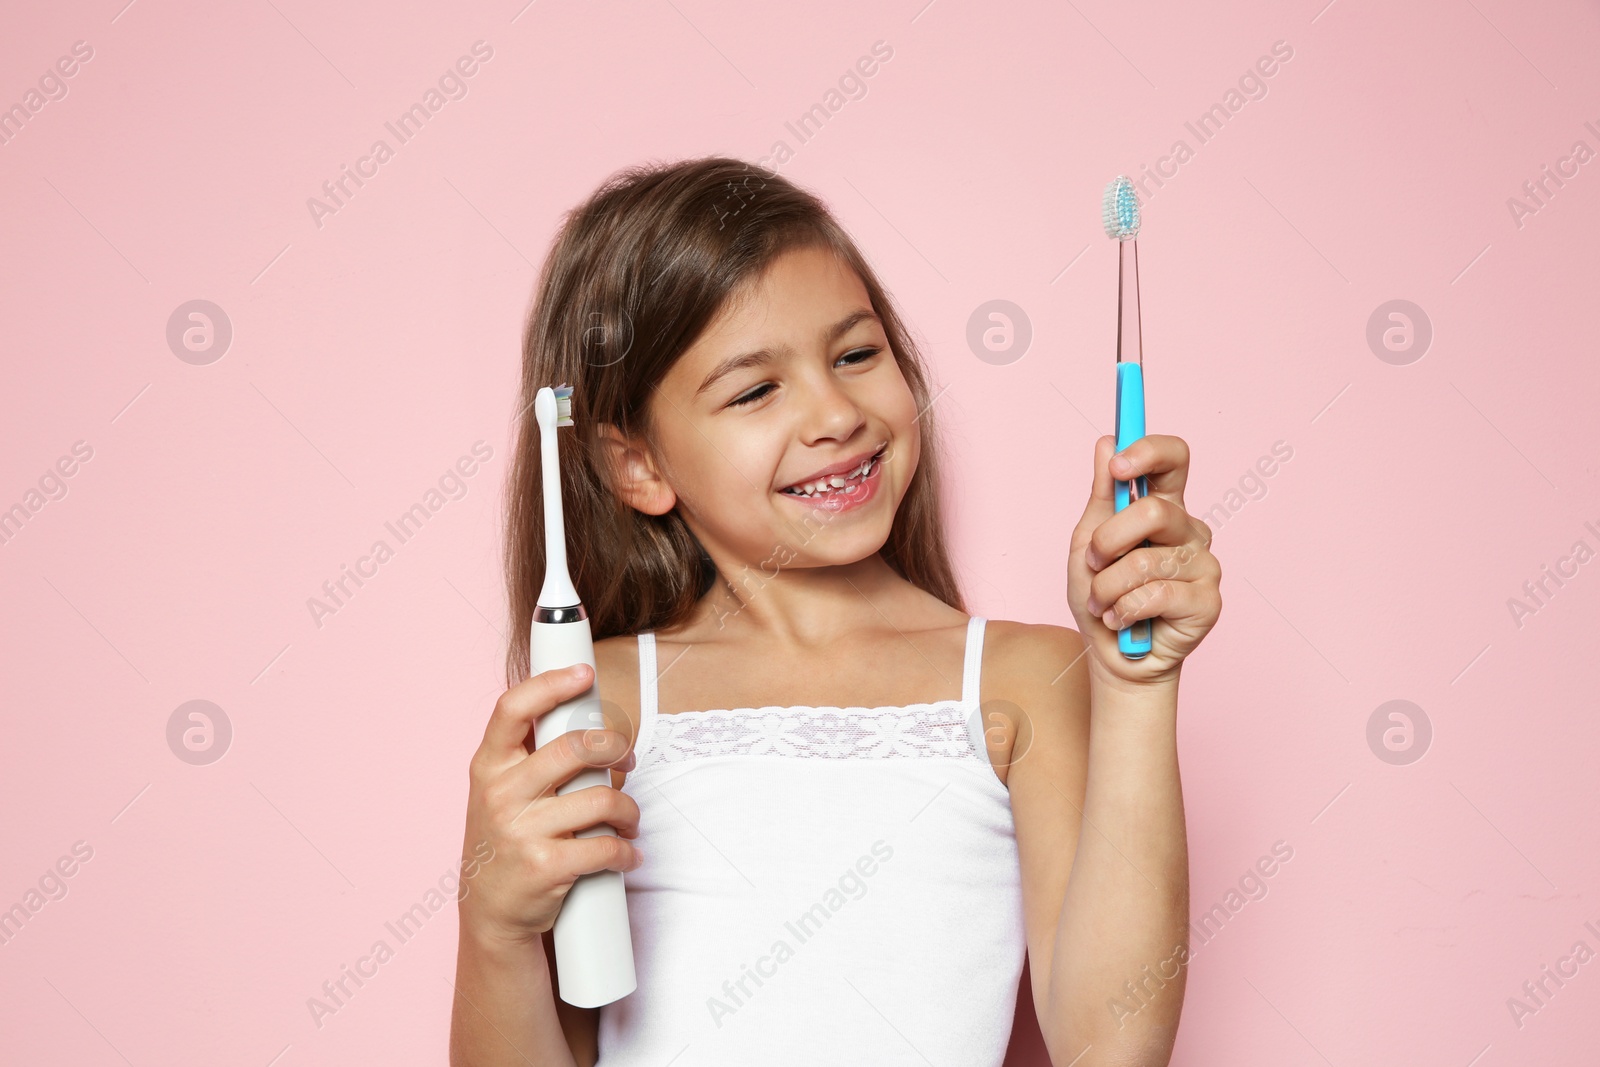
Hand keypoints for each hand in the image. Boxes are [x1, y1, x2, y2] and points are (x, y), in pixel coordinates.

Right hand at [458, 663, 642, 947]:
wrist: (490, 912)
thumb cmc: (506, 840)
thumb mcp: (499, 791)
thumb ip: (530, 755)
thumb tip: (590, 720)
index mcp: (488, 767)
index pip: (512, 709)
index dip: (550, 684)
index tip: (583, 674)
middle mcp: (499, 794)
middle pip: (573, 747)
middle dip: (615, 747)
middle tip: (628, 757)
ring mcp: (520, 831)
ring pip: (601, 798)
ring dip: (628, 809)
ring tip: (629, 818)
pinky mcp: (545, 867)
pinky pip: (605, 846)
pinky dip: (626, 850)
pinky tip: (627, 852)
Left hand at [1067, 434, 1221, 688]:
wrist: (1111, 656)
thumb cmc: (1101, 597)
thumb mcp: (1088, 542)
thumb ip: (1101, 494)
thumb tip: (1107, 442)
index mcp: (1164, 508)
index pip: (1173, 460)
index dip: (1149, 452)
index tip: (1118, 464)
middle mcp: (1189, 531)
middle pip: (1156, 512)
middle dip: (1108, 542)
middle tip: (1093, 564)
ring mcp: (1204, 565)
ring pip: (1145, 562)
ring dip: (1107, 587)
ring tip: (1104, 603)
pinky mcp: (1208, 602)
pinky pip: (1156, 595)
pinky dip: (1124, 610)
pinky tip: (1122, 620)